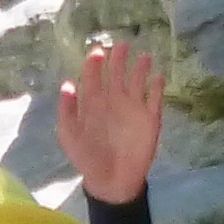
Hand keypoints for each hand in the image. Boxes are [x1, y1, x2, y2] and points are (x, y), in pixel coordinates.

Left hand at [56, 37, 166, 202]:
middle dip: (118, 59)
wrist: (111, 179)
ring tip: (142, 56)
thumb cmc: (87, 156)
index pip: (93, 78)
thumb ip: (67, 110)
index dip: (94, 64)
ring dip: (140, 69)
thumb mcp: (69, 135)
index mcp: (93, 103)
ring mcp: (133, 108)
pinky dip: (157, 88)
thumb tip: (67, 84)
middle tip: (121, 45)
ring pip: (137, 82)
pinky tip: (157, 77)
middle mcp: (113, 101)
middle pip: (116, 74)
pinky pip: (155, 99)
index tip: (97, 51)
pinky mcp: (150, 119)